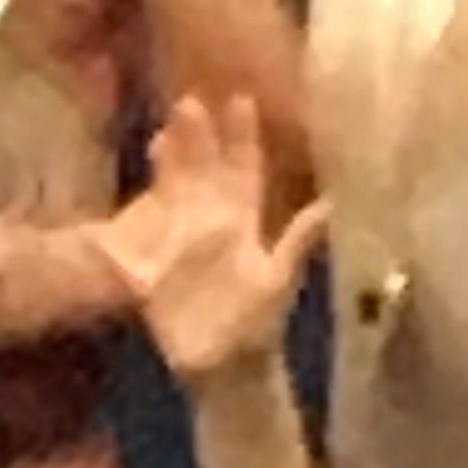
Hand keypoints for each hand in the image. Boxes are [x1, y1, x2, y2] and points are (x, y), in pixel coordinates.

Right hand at [112, 97, 325, 382]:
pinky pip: (148, 220)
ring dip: (172, 157)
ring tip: (166, 124)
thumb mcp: (279, 279)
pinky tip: (135, 180)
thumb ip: (298, 240)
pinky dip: (144, 197)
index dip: (241, 136)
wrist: (222, 368)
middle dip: (200, 135)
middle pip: (205, 169)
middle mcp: (213, 220)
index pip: (243, 169)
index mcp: (244, 222)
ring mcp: (181, 237)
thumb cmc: (256, 326)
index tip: (239, 99)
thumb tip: (332, 202)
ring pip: (177, 186)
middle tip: (191, 99)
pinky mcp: (154, 259)